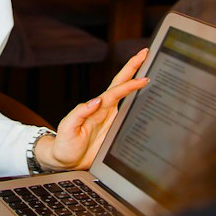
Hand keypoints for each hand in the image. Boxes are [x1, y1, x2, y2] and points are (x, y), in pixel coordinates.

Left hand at [35, 48, 148, 171]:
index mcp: (96, 107)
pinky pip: (129, 115)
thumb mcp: (68, 127)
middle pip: (122, 85)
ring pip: (128, 98)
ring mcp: (111, 119)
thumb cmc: (64, 143)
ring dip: (137, 82)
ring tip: (150, 69)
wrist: (65, 161)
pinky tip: (149, 99)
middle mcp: (105, 110)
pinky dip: (139, 104)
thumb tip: (95, 101)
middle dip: (133, 68)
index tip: (142, 78)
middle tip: (144, 54)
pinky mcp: (115, 131)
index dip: (129, 84)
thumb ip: (79, 113)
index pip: (115, 91)